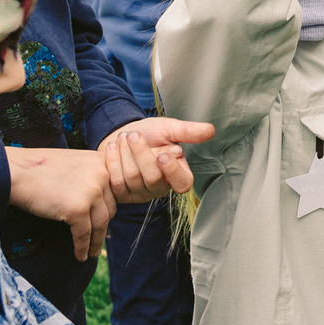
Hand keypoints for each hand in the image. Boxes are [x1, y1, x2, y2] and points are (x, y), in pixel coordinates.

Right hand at [6, 148, 116, 260]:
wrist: (16, 172)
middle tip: (97, 240)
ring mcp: (91, 191)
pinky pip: (84, 234)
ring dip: (96, 242)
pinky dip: (82, 247)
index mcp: (102, 162)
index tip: (103, 225)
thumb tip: (102, 204)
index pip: (113, 191)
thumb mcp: (75, 165)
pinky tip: (80, 256)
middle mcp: (102, 174)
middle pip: (109, 208)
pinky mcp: (77, 209)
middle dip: (102, 227)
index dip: (107, 209)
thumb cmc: (39, 170)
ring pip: (100, 224)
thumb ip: (91, 178)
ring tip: (91, 253)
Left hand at [100, 117, 216, 204]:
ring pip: (132, 178)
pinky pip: (116, 182)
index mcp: (178, 174)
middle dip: (141, 153)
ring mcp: (140, 194)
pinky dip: (113, 160)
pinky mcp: (121, 195)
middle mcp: (160, 188)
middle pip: (152, 178)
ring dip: (125, 153)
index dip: (173, 171)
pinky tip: (114, 147)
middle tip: (134, 134)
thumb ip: (189, 131)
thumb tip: (211, 130)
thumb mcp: (169, 129)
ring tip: (124, 137)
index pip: (183, 184)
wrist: (123, 135)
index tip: (163, 154)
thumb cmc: (150, 134)